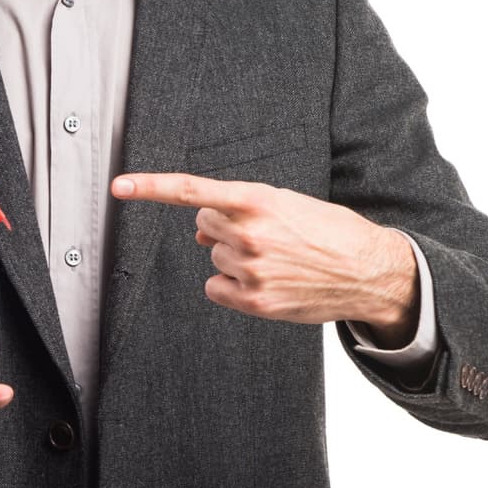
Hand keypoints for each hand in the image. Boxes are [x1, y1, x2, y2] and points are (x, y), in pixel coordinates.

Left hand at [110, 171, 418, 338]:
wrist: (368, 270)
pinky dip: (232, 286)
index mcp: (258, 200)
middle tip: (266, 233)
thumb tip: (197, 227)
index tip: (119, 186)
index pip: (192, 191)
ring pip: (214, 257)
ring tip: (276, 258)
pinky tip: (264, 281)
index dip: (151, 187)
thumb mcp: (288, 205)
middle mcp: (249, 234)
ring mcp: (251, 270)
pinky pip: (216, 288)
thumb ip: (239, 210)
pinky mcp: (255, 301)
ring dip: (235, 257)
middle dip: (226, 227)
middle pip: (205, 225)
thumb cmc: (329, 232)